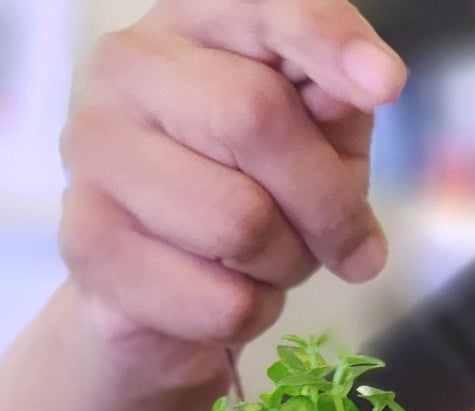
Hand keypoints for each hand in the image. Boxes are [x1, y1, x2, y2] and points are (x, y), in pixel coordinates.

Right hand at [59, 0, 404, 386]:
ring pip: (239, 221)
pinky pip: (218, 300)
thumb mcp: (316, 143)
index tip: (386, 86)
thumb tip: (365, 84)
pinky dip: (252, 314)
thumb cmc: (251, 195)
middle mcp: (126, 69)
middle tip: (349, 246)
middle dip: (328, 201)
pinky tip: (229, 295)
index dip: (326, 40)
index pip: (262, 6)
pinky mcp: (88, 244)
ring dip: (287, 265)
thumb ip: (337, 107)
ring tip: (272, 264)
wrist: (162, 293)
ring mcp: (93, 153)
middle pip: (255, 116)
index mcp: (191, 24)